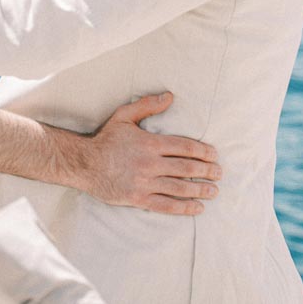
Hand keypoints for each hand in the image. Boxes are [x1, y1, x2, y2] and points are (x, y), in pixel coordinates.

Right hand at [67, 92, 221, 215]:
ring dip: (200, 190)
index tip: (214, 155)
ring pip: (180, 188)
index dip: (203, 152)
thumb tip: (170, 96)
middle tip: (219, 173)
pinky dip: (184, 207)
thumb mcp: (123, 116)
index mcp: (149, 143)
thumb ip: (147, 105)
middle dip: (207, 171)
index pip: (185, 147)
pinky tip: (197, 207)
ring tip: (213, 191)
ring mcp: (145, 183)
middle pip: (187, 168)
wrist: (84, 163)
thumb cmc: (105, 139)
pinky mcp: (138, 198)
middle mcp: (150, 164)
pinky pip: (166, 205)